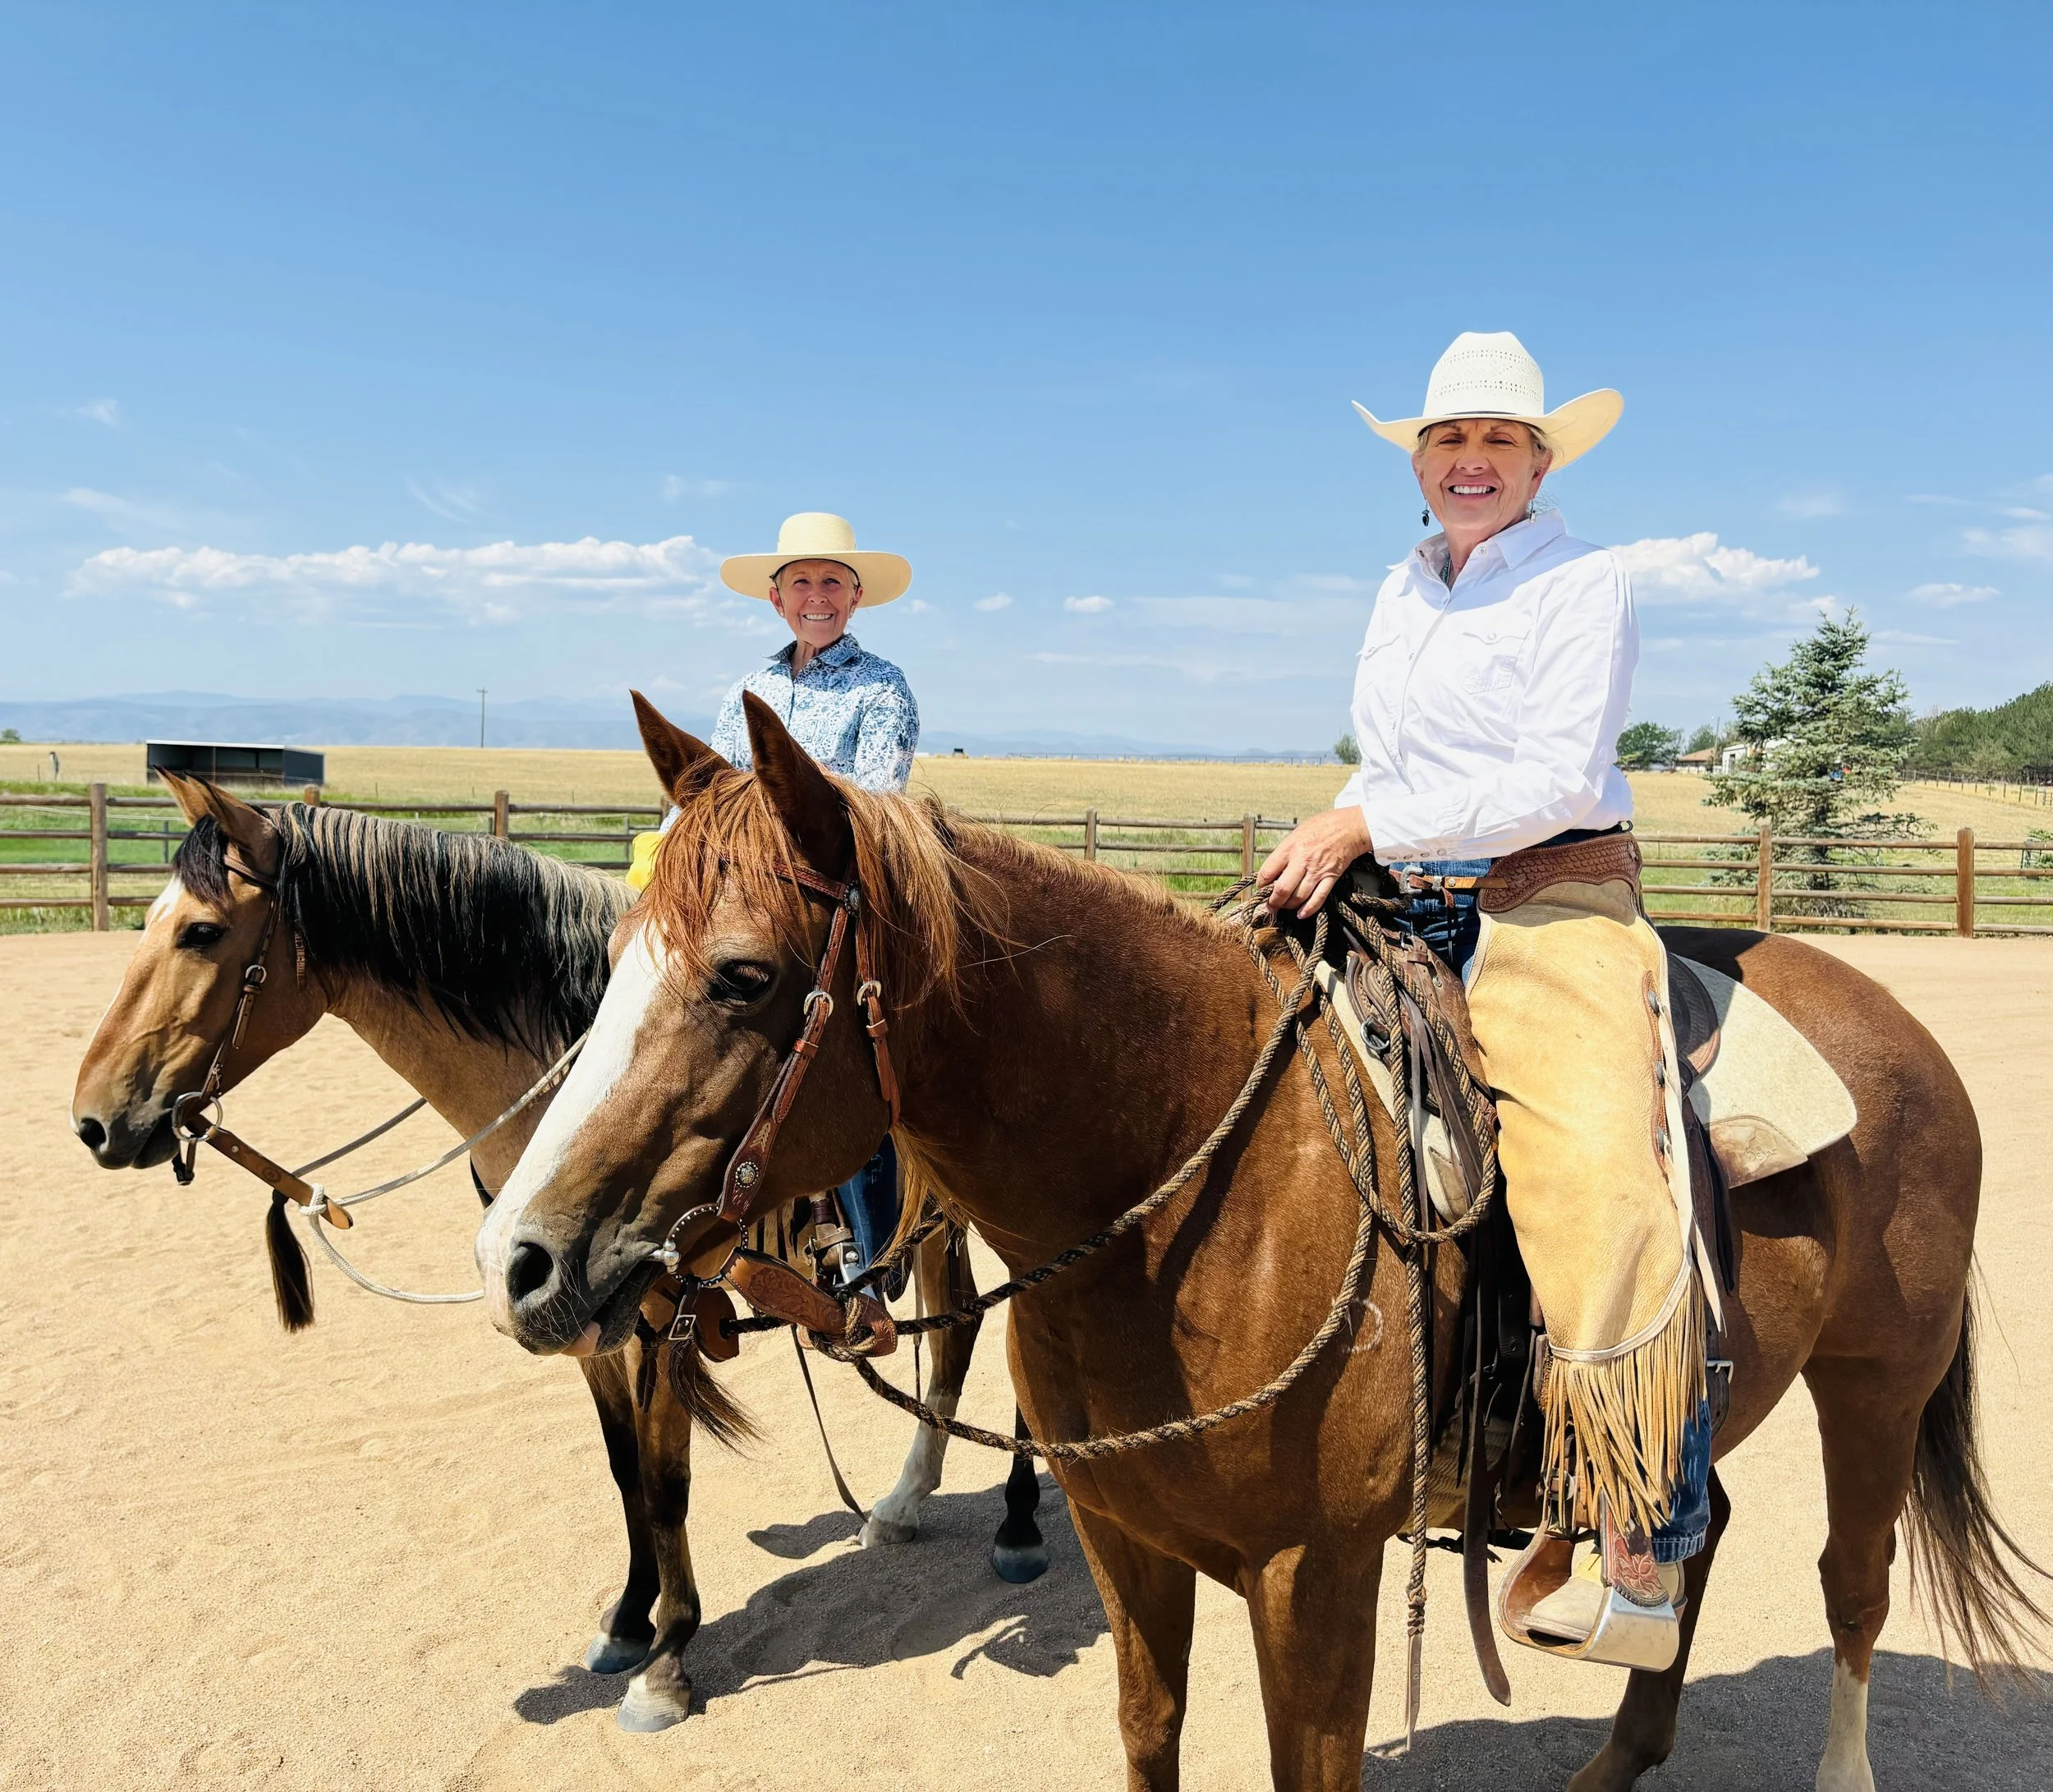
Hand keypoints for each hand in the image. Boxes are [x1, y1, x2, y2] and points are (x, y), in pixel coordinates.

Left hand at [1257, 806, 1372, 916]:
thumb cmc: (1320, 827)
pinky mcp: (1331, 877)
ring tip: (1284, 907)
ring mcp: (1317, 870)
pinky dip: (1308, 909)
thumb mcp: (1295, 834)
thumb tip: (1272, 873)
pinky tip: (1301, 914)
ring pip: (1298, 897)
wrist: (1348, 826)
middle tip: (1270, 906)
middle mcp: (1302, 861)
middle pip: (1282, 889)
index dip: (1261, 885)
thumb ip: (1284, 853)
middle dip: (1273, 903)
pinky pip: (1318, 898)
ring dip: (1289, 906)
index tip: (1260, 889)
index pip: (1267, 872)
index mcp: (1289, 848)